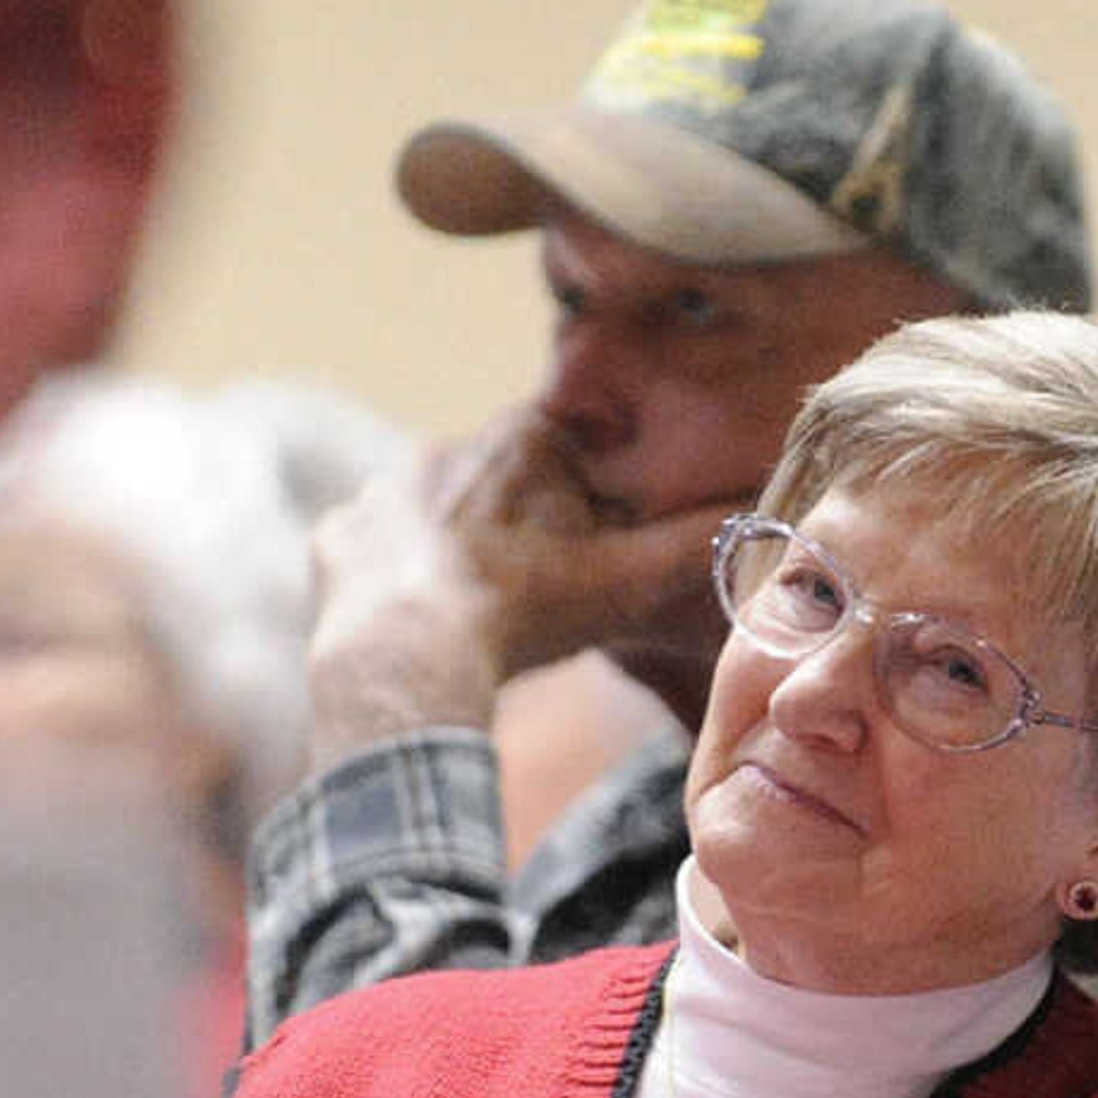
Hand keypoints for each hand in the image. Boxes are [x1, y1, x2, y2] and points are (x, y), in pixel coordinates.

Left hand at [300, 406, 737, 759]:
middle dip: (518, 522)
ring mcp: (383, 491)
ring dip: (454, 548)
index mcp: (521, 442)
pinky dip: (394, 578)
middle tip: (535, 587)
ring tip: (475, 609)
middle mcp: (447, 447)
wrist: (410, 656)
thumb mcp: (629, 580)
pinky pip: (371, 548)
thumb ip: (697, 546)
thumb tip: (760, 520)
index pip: (565, 447)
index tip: (587, 543)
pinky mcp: (338, 537)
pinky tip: (416, 617)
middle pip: (498, 478)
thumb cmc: (527, 614)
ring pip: (434, 512)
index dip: (583, 496)